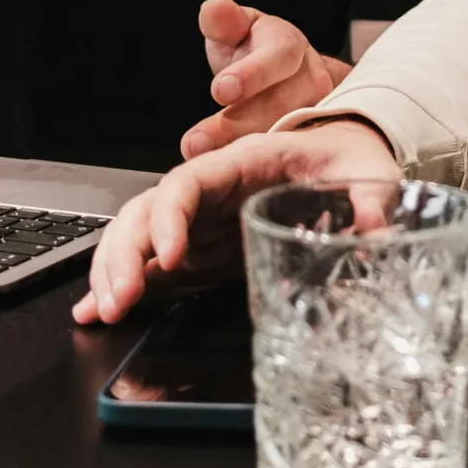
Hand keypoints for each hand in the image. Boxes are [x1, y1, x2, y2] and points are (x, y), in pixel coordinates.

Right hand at [74, 120, 401, 325]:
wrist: (346, 156)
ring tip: (103, 312)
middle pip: (148, 211)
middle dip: (124, 254)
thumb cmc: (350, 156)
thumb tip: (376, 230)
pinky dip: (119, 281)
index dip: (170, 218)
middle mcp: (210, 188)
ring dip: (114, 270)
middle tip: (119, 300)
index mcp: (242, 162)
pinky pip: (148, 261)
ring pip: (137, 235)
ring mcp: (200, 218)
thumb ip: (372, 197)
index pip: (188, 182)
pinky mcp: (198, 246)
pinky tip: (92, 310)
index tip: (169, 258)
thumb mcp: (368, 168)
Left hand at [181, 0, 350, 158]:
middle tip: (195, 141)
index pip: (278, 58)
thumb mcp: (239, 29)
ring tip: (201, 157)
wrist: (292, 78)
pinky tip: (225, 174)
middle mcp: (311, 80)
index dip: (251, 74)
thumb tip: (212, 10)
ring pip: (284, 135)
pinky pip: (286, 156)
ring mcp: (317, 114)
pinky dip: (254, 167)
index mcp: (290, 47)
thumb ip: (225, 22)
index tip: (220, 89)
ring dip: (241, 150)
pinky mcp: (312, 143)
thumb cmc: (256, 51)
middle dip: (235, 125)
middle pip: (280, 105)